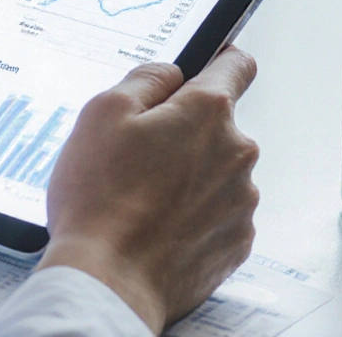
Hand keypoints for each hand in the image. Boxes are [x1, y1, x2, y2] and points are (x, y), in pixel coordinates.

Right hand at [38, 48, 259, 333]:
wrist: (109, 281)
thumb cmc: (100, 200)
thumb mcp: (101, 113)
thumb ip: (144, 79)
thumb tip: (169, 74)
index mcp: (207, 112)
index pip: (236, 66)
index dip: (220, 61)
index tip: (210, 65)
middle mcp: (237, 152)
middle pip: (216, 127)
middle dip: (184, 134)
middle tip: (138, 157)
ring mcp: (241, 201)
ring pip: (216, 173)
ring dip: (189, 178)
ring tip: (141, 200)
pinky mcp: (237, 241)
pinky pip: (217, 214)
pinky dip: (193, 216)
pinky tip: (158, 227)